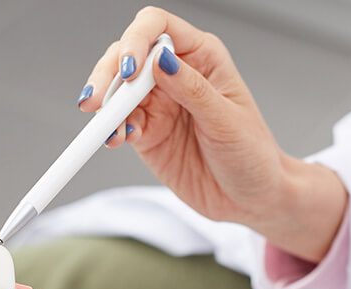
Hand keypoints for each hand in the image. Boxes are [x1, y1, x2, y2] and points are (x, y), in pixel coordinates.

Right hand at [81, 6, 346, 261]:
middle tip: (99, 102)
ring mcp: (158, 103)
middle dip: (109, 74)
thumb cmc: (252, 154)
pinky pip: (119, 123)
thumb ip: (193, 90)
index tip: (130, 69)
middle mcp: (175, 73)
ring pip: (117, 89)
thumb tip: (161, 59)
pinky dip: (111, 129)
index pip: (158, 27)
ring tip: (106, 127)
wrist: (250, 199)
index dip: (137, 40)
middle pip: (127, 55)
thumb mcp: (227, 121)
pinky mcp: (146, 133)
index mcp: (201, 56)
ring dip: (106, 105)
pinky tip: (115, 139)